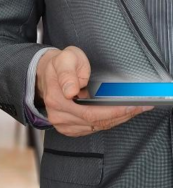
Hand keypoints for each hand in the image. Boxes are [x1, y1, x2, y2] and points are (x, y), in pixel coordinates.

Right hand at [35, 46, 153, 136]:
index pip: (90, 112)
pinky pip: (92, 128)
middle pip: (96, 122)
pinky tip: (117, 114)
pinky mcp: (67, 128)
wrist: (48, 73)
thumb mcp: (65, 59)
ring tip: (132, 109)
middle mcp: (58, 115)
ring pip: (96, 127)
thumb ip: (68, 73)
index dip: (114, 111)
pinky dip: (107, 122)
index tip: (132, 106)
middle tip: (140, 107)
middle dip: (121, 115)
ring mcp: (62, 123)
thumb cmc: (60, 64)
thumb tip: (70, 91)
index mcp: (57, 98)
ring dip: (116, 119)